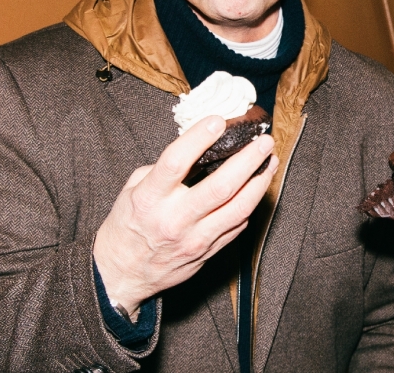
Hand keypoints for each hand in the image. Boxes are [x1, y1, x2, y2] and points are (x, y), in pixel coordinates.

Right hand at [93, 116, 277, 312]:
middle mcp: (174, 219)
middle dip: (248, 160)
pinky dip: (250, 204)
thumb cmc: (128, 225)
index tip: (218, 120)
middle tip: (264, 141)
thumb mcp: (133, 190)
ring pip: (238, 208)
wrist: (123, 273)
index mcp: (149, 199)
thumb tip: (197, 147)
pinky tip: (257, 187)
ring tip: (270, 162)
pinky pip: (237, 225)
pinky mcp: (208, 252)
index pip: (176, 163)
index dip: (198, 138)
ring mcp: (194, 239)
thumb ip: (162, 169)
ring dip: (260, 182)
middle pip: (220, 187)